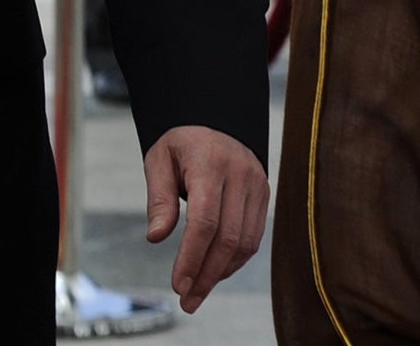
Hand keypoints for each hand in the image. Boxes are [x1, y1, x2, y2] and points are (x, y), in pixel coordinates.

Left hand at [142, 125, 267, 313]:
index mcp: (210, 163)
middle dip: (207, 275)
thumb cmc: (182, 143)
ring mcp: (256, 184)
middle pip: (227, 238)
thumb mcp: (159, 159)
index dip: (192, 257)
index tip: (178, 284)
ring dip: (222, 273)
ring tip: (199, 291)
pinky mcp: (263, 194)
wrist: (215, 119)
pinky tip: (216, 271)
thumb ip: (158, 198)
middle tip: (188, 299)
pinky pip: (254, 237)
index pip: (205, 220)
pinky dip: (235, 260)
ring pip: (245, 242)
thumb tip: (156, 237)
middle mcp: (240, 174)